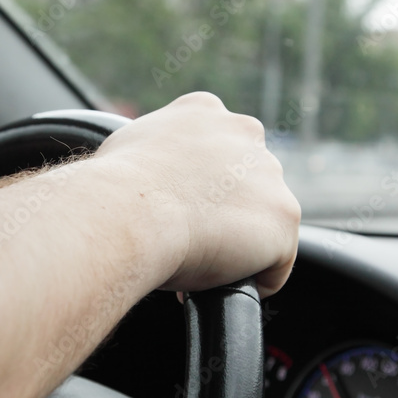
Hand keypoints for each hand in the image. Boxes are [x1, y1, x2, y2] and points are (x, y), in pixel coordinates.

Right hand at [95, 92, 299, 296]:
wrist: (128, 213)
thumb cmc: (112, 188)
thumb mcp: (124, 150)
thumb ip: (150, 154)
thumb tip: (140, 175)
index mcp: (203, 111)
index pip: (215, 147)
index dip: (198, 185)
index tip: (178, 210)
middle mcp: (244, 133)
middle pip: (246, 181)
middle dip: (223, 212)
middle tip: (187, 240)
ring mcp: (269, 175)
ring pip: (263, 220)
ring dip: (239, 243)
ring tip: (200, 265)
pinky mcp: (284, 218)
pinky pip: (276, 263)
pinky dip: (252, 280)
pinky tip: (221, 286)